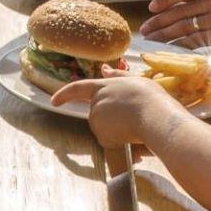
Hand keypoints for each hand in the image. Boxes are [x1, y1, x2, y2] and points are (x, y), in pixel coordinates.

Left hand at [50, 73, 173, 150]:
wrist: (156, 116)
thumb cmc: (151, 98)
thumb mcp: (135, 80)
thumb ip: (117, 75)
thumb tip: (104, 69)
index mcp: (103, 86)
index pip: (77, 88)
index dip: (64, 94)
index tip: (54, 101)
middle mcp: (96, 101)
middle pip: (99, 112)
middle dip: (112, 118)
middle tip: (134, 118)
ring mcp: (97, 119)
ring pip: (105, 128)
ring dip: (118, 129)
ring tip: (137, 124)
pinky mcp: (101, 135)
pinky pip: (110, 141)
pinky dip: (119, 141)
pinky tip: (132, 136)